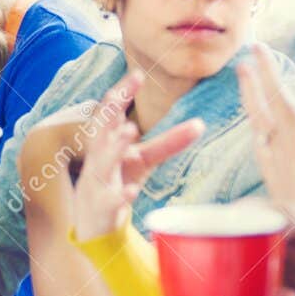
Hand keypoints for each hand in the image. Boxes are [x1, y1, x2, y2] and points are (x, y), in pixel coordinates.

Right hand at [64, 72, 205, 242]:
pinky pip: (110, 200)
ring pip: (103, 161)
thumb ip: (169, 142)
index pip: (111, 112)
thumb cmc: (118, 180)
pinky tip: (132, 191)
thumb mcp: (144, 159)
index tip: (137, 74)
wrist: (94, 221)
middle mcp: (99, 157)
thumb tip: (201, 123)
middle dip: (109, 112)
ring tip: (129, 130)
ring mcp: (98, 182)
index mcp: (107, 142)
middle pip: (101, 131)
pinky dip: (120, 195)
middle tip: (118, 95)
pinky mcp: (102, 208)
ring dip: (114, 145)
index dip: (122, 93)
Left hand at [236, 28, 294, 231]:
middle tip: (257, 44)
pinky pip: (256, 137)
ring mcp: (278, 149)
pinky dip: (251, 121)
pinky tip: (247, 111)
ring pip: (259, 111)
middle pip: (278, 93)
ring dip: (250, 87)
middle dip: (268, 67)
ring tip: (241, 66)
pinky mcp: (267, 165)